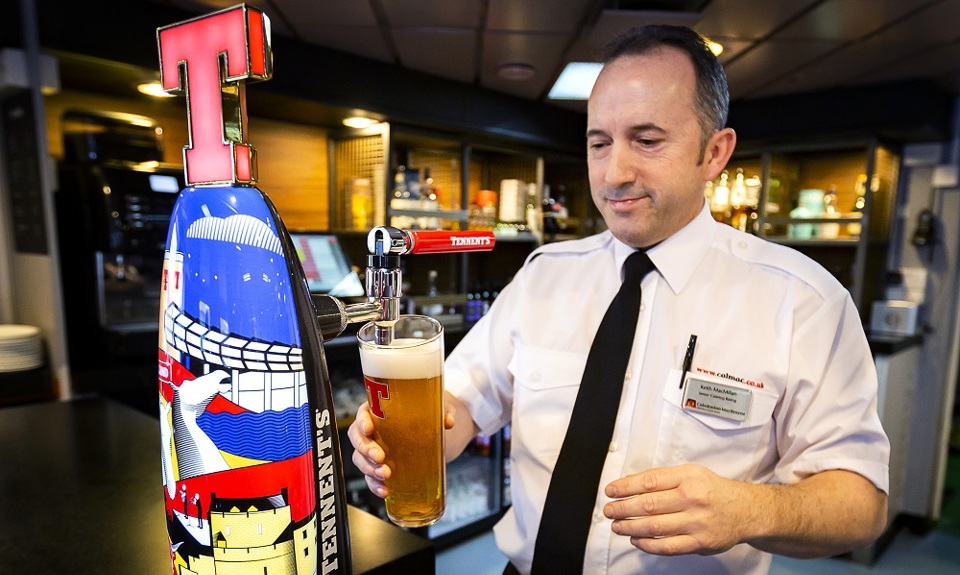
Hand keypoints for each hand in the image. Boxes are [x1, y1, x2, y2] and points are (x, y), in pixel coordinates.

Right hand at [347, 400, 458, 497]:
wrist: (435, 430)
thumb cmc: (428, 413)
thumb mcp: (437, 408)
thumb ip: (443, 412)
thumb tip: (447, 421)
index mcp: (380, 411)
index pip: (363, 413)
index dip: (361, 421)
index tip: (369, 428)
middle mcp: (373, 430)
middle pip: (358, 438)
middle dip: (365, 449)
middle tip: (380, 457)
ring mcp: (373, 450)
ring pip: (360, 459)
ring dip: (369, 469)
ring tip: (386, 475)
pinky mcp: (380, 467)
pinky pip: (370, 477)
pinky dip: (374, 485)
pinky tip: (384, 491)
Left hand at [603, 464, 750, 555]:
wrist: (745, 510)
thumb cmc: (712, 490)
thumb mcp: (691, 473)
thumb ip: (663, 478)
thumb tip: (629, 485)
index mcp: (688, 477)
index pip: (649, 481)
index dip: (625, 487)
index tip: (611, 491)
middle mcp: (692, 498)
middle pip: (648, 504)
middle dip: (623, 508)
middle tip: (609, 510)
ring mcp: (696, 522)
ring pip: (655, 527)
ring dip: (630, 527)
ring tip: (617, 526)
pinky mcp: (700, 543)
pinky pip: (667, 547)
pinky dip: (648, 545)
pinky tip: (636, 540)